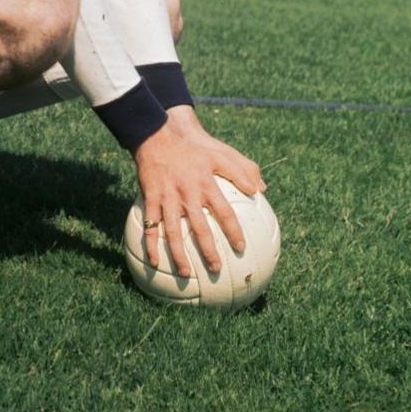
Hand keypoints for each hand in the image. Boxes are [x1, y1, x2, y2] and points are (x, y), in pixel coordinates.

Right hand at [131, 105, 265, 277]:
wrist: (156, 137)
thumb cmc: (191, 149)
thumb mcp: (219, 154)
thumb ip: (241, 171)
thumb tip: (260, 189)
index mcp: (206, 184)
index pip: (225, 212)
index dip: (234, 231)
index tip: (241, 247)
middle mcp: (188, 194)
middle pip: (200, 228)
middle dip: (209, 251)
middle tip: (216, 269)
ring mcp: (168, 198)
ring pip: (174, 232)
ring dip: (179, 255)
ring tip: (186, 274)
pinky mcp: (151, 198)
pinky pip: (150, 226)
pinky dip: (150, 245)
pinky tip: (153, 261)